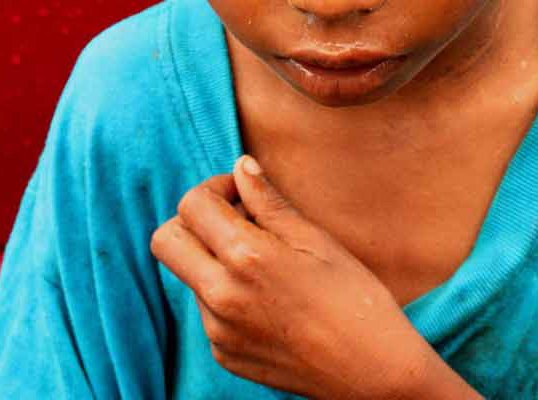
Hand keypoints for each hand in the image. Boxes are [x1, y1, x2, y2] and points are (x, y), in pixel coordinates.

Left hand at [150, 155, 478, 399]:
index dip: (214, 188)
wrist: (371, 370)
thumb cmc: (354, 297)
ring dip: (213, 259)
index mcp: (245, 257)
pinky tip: (270, 299)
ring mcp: (218, 330)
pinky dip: (228, 295)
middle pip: (165, 241)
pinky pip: (208, 312)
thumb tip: (241, 166)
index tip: (242, 192)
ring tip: (266, 265)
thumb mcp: (315, 239)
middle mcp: (220, 295)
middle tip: (233, 218)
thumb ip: (269, 201)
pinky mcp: (224, 354)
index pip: (191, 205)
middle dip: (192, 220)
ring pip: (190, 276)